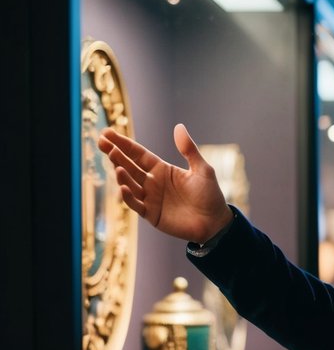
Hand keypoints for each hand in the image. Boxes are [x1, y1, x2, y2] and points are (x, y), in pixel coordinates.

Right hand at [98, 123, 232, 243]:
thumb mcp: (202, 170)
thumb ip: (189, 150)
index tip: (107, 132)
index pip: (138, 154)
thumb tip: (179, 126)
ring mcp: (150, 198)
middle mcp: (152, 182)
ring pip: (130, 184)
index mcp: (162, 170)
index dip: (123, 144)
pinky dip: (128, 197)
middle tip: (102, 142)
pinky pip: (136, 204)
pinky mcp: (151, 214)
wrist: (215, 223)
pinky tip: (123, 187)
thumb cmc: (210, 195)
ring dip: (121, 175)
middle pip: (129, 166)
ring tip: (117, 165)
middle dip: (115, 154)